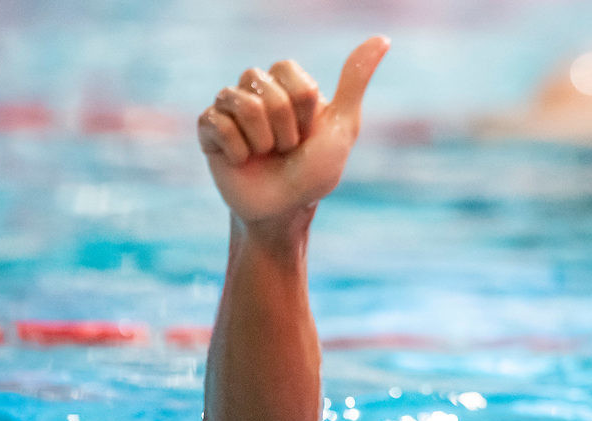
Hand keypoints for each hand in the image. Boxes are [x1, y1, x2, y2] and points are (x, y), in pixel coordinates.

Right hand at [197, 36, 389, 233]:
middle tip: (286, 149)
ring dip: (262, 140)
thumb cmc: (315, 172)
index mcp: (287, 84)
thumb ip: (355, 81)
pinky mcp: (208, 129)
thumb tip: (383, 39)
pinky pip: (216, 123)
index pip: (287, 69)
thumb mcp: (342, 126)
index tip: (308, 132)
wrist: (284, 211)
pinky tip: (242, 161)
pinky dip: (237, 150)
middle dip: (284, 127)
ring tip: (265, 155)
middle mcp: (257, 90)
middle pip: (264, 85)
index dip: (302, 107)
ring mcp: (230, 108)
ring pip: (240, 103)